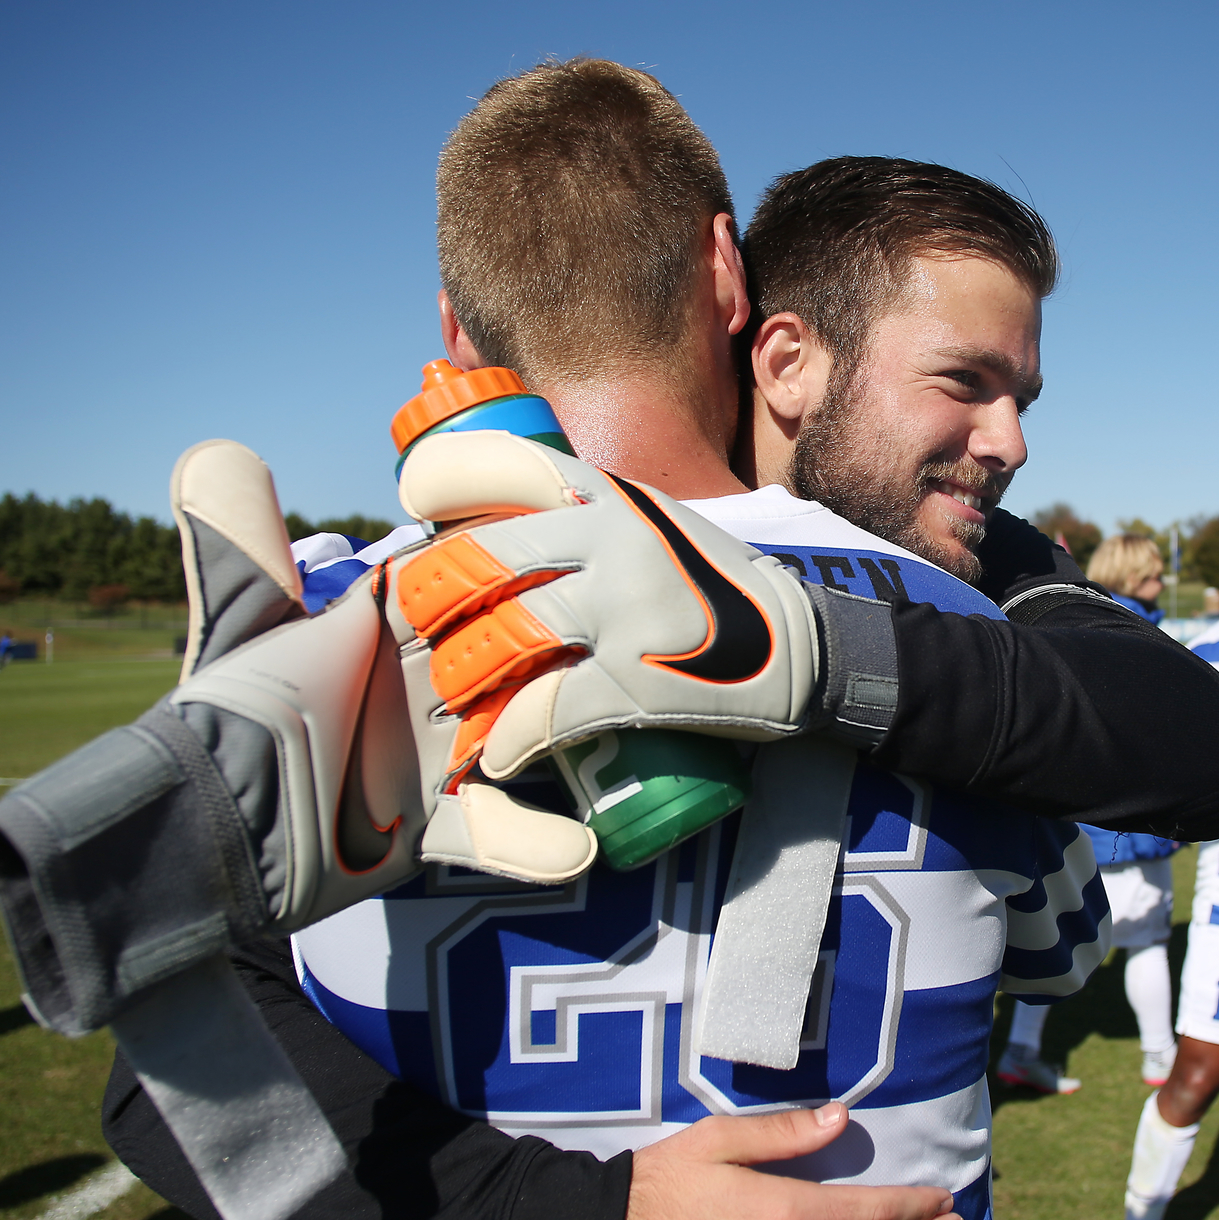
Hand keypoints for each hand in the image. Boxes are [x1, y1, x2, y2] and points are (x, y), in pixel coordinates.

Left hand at [391, 430, 819, 782]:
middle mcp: (612, 540)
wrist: (805, 648)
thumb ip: (582, 517)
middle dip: (430, 600)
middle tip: (422, 628)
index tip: (414, 513)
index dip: (437, 484)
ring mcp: (623, 609)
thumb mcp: (650, 523)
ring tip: (456, 700)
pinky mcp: (634, 681)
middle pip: (475, 560)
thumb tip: (486, 528)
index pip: (498, 463)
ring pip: (498, 638)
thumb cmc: (712, 589)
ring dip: (460, 677)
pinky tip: (496, 756)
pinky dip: (506, 741)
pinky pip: (541, 712)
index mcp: (609, 494)